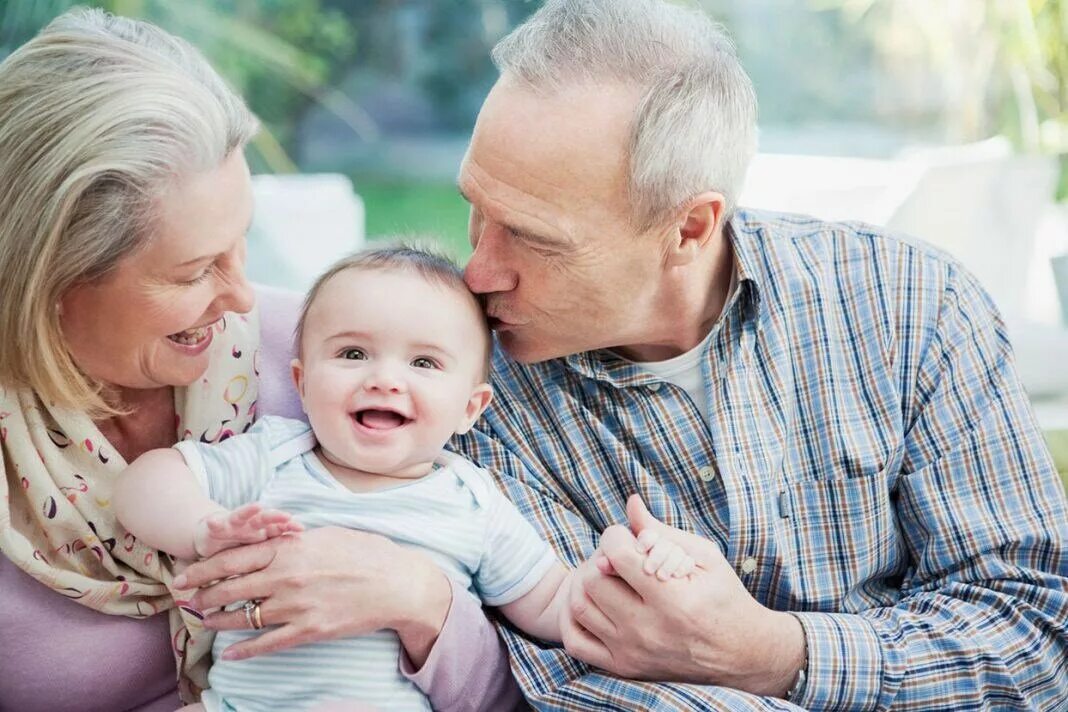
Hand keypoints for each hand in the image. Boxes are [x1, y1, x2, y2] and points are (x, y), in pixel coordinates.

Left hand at [172, 526, 451, 664]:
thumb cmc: (366, 553)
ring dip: (220, 622)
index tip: (186, 576)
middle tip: (186, 601)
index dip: (204, 569)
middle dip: (203, 595)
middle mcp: (286, 577)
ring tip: (205, 623)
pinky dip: (245, 651)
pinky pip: (268, 643)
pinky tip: (230, 654)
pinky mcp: (309, 630)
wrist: (396, 584)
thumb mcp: (326, 535)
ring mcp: (296, 606)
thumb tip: (272, 539)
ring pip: (245, 617)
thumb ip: (294, 539)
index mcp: (289, 549)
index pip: (234, 558)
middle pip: (231, 588)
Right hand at [193, 504, 303, 558]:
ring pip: (243, 516)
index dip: (289, 527)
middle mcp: (250, 526)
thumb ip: (275, 565)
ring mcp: (233, 524)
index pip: (279, 528)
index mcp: (263, 533)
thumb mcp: (260, 558)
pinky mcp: (215, 527)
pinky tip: (213, 522)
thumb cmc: (241, 551)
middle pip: (265, 520)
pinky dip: (214, 522)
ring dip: (249, 511)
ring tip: (257, 507)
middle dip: (275, 517)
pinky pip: (215, 524)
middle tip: (286, 516)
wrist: (214, 537)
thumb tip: (298, 580)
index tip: (300, 528)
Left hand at [560, 495, 803, 696]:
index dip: (616, 536)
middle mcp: (648, 630)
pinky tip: (594, 603)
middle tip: (619, 558)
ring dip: (587, 584)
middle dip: (601, 558)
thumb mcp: (704, 557)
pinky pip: (575, 642)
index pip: (616, 555)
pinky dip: (573, 619)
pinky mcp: (624, 669)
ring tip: (608, 578)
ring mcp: (632, 653)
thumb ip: (663, 531)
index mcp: (672, 599)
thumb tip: (630, 503)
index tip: (629, 538)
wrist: (742, 655)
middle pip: (593, 580)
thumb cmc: (724, 598)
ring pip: (579, 607)